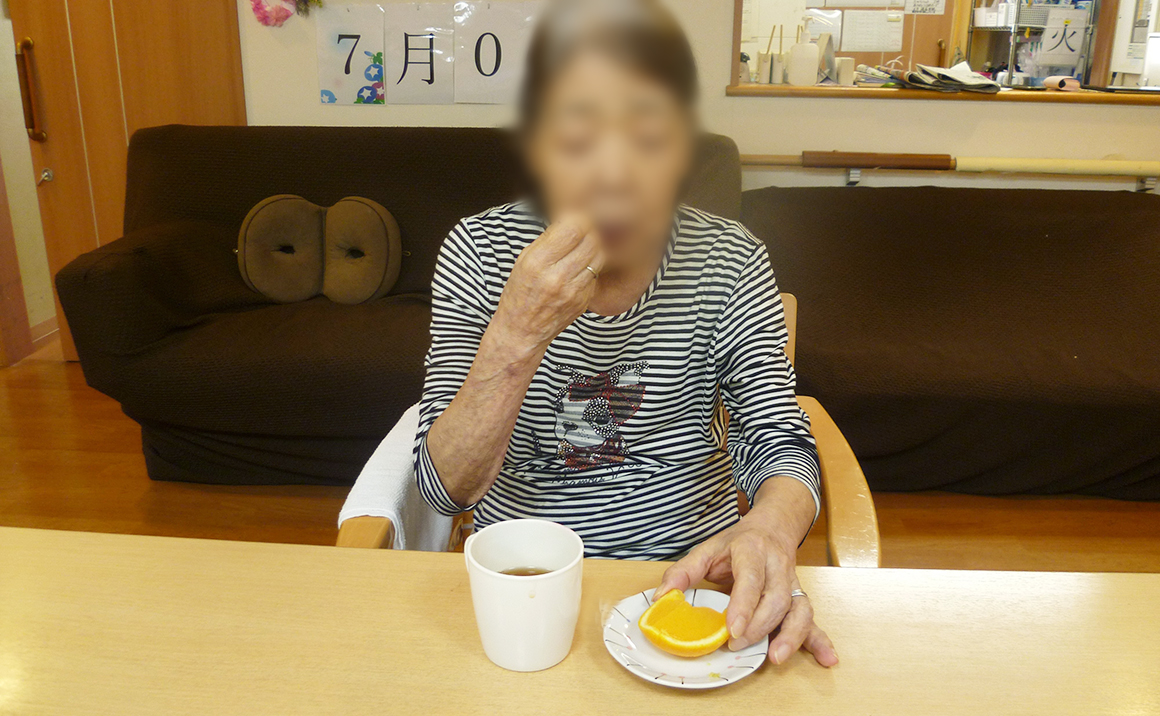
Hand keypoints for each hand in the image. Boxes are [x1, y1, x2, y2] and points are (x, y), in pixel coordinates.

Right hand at [493, 214, 604, 351]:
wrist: (522, 331)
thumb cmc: (520, 292)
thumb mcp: (524, 261)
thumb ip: (548, 240)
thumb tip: (570, 218)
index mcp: (538, 262)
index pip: (573, 229)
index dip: (579, 220)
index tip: (576, 218)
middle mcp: (557, 276)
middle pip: (591, 241)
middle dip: (589, 232)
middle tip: (583, 231)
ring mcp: (573, 291)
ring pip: (598, 256)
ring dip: (593, 248)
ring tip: (581, 249)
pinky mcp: (583, 301)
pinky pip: (595, 274)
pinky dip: (591, 267)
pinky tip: (579, 269)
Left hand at [653, 516, 837, 667]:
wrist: (772, 526)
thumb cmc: (737, 542)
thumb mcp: (707, 548)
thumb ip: (683, 571)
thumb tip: (661, 597)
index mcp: (752, 550)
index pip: (751, 578)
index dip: (744, 604)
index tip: (732, 628)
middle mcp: (777, 566)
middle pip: (777, 598)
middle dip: (759, 626)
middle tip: (737, 645)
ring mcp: (792, 582)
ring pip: (799, 608)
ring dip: (792, 635)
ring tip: (776, 657)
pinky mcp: (800, 597)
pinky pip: (812, 618)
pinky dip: (819, 639)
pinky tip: (827, 658)